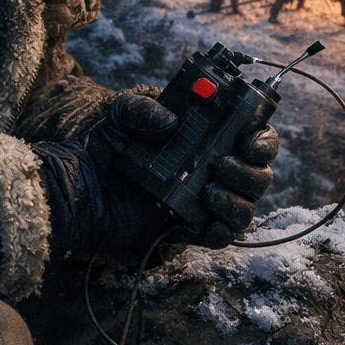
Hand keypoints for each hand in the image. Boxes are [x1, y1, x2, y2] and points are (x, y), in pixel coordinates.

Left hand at [94, 94, 278, 251]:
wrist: (82, 189)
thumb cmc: (106, 147)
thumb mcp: (122, 115)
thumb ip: (143, 108)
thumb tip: (171, 121)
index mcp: (211, 138)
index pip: (255, 138)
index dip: (263, 140)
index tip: (248, 141)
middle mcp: (216, 169)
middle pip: (258, 175)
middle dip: (249, 172)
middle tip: (221, 166)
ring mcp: (206, 201)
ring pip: (246, 208)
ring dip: (236, 201)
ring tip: (207, 192)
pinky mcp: (191, 228)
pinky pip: (222, 235)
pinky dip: (221, 231)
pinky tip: (206, 221)